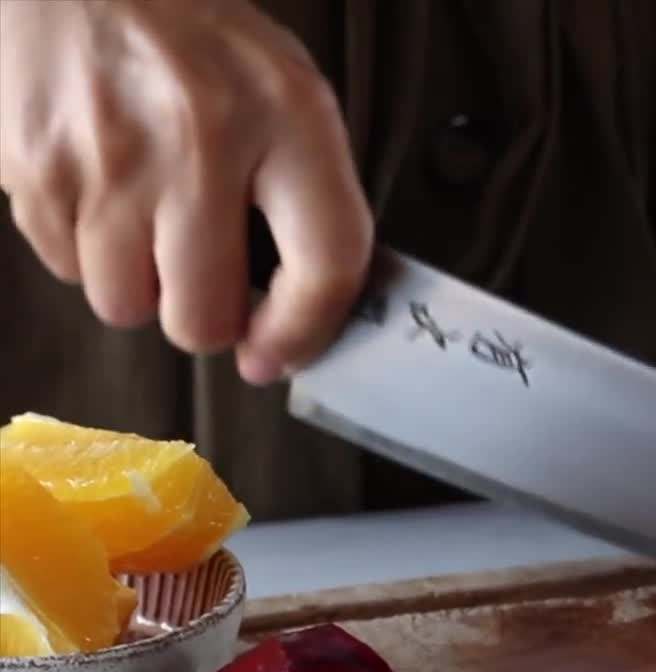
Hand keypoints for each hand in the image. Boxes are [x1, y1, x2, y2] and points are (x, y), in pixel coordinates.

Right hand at [0, 0, 370, 383]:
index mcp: (284, 119)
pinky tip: (104, 194)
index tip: (280, 351)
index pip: (325, 265)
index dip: (305, 331)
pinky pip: (66, 268)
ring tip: (149, 224)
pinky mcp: (34, 171)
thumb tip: (305, 311)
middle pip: (201, 317)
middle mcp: (197, 144)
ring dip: (141, 285)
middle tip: (206, 282)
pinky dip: (87, 250)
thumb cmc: (197, 41)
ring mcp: (106, 163)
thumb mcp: (289, 94)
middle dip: (206, 318)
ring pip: (125, 305)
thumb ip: (311, 197)